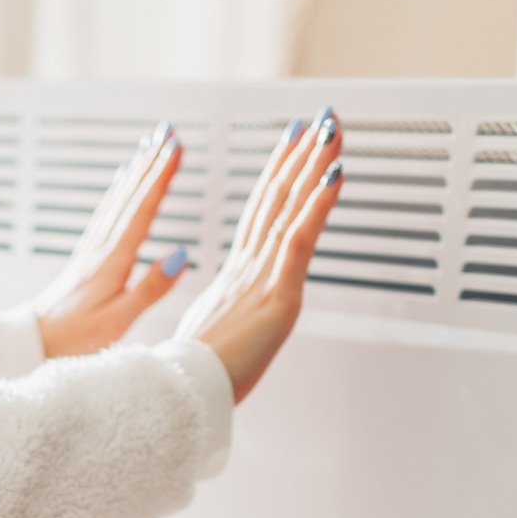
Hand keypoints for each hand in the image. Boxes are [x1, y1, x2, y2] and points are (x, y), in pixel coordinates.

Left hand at [33, 123, 189, 358]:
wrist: (34, 344)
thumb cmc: (75, 340)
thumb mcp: (118, 322)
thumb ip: (151, 289)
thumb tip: (180, 255)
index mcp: (112, 262)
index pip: (142, 210)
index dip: (160, 177)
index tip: (176, 148)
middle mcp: (100, 250)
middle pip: (129, 197)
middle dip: (150, 163)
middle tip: (168, 132)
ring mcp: (90, 252)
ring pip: (117, 201)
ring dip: (136, 171)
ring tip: (150, 145)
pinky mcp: (85, 258)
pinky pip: (105, 213)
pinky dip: (117, 191)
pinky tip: (122, 180)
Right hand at [178, 108, 344, 402]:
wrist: (182, 395)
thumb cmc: (190, 380)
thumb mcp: (207, 344)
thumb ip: (220, 327)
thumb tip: (222, 330)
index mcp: (231, 281)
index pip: (258, 218)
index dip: (275, 180)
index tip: (289, 148)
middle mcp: (246, 270)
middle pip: (274, 201)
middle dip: (296, 157)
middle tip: (314, 122)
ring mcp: (261, 279)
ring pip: (289, 208)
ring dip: (313, 165)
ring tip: (329, 130)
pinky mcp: (276, 294)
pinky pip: (300, 238)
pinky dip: (319, 204)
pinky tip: (334, 175)